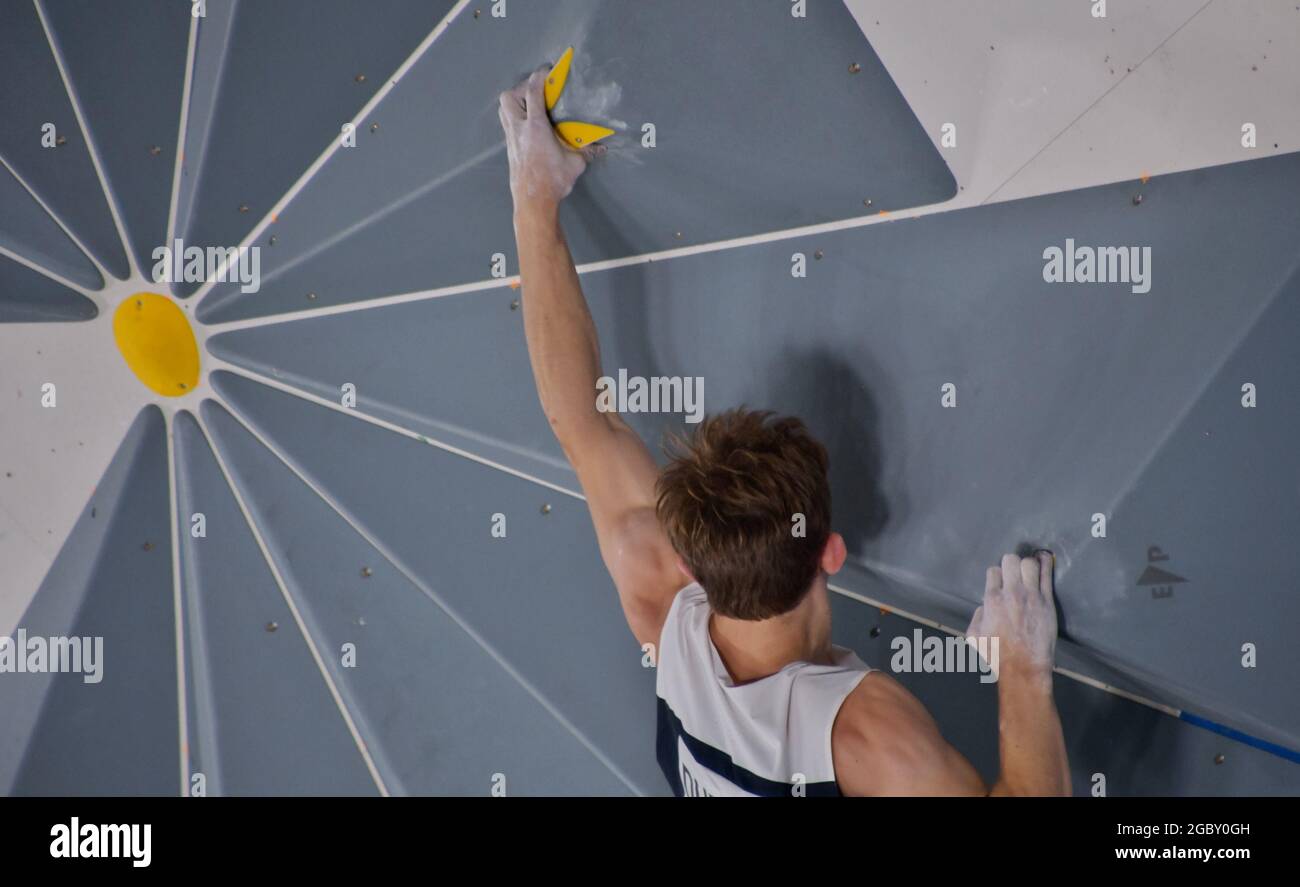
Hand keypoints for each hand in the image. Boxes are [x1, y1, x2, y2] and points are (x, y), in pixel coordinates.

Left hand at [498, 67, 602, 214]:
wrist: (532, 202)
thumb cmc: (552, 182)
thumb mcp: (575, 163)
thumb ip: (587, 150)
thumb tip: (601, 146)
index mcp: (536, 127)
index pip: (533, 92)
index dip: (540, 76)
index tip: (549, 70)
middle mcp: (519, 129)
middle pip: (510, 96)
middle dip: (523, 88)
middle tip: (538, 92)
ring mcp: (511, 139)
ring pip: (504, 109)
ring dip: (516, 102)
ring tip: (532, 106)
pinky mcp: (510, 148)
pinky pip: (508, 124)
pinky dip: (516, 117)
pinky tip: (530, 125)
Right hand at [966, 551, 1057, 680]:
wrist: (1024, 667)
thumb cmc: (997, 655)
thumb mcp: (973, 636)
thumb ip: (976, 616)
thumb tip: (984, 607)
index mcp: (991, 599)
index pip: (993, 571)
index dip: (996, 576)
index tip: (999, 583)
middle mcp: (1011, 593)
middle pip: (1010, 560)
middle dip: (1010, 565)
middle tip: (1013, 575)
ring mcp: (1031, 595)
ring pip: (1029, 563)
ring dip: (1027, 566)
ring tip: (1028, 572)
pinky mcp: (1047, 601)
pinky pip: (1047, 574)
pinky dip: (1045, 563)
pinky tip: (1044, 558)